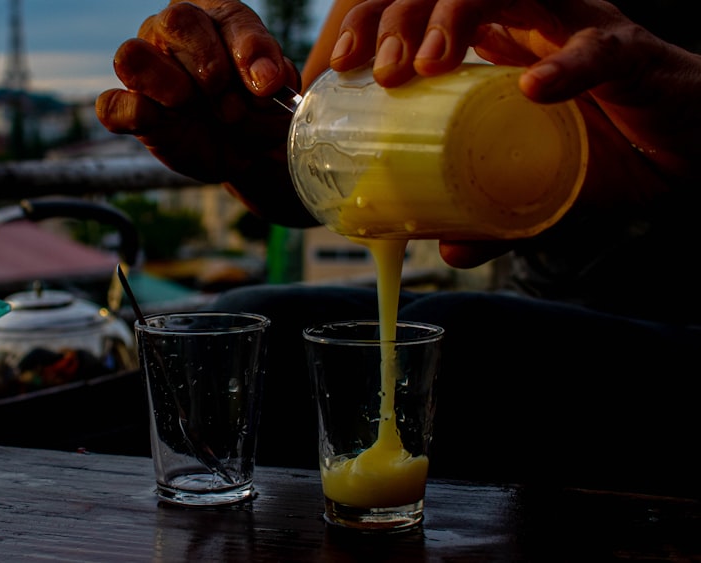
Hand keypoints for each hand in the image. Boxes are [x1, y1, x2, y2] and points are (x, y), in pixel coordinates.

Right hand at [96, 1, 315, 226]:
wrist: (244, 153)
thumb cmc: (256, 109)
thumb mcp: (278, 92)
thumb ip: (275, 75)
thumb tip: (264, 78)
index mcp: (214, 17)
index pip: (226, 14)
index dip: (247, 48)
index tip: (266, 84)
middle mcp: (172, 34)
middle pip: (176, 21)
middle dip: (210, 67)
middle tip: (231, 104)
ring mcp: (144, 71)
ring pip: (132, 55)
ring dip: (171, 86)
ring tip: (196, 109)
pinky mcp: (127, 110)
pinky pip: (111, 105)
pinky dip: (134, 113)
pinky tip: (164, 123)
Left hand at [327, 0, 700, 266]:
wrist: (685, 148)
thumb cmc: (601, 155)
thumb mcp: (531, 192)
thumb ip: (489, 220)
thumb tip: (443, 250)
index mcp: (488, 48)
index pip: (414, 14)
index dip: (370, 27)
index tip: (339, 68)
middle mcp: (522, 23)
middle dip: (399, 19)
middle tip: (380, 71)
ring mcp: (572, 27)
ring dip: (457, 19)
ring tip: (429, 66)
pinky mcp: (629, 48)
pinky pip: (598, 45)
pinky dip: (567, 65)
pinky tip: (533, 87)